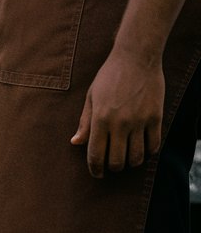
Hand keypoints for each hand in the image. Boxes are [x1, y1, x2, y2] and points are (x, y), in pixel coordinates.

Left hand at [71, 52, 163, 177]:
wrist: (135, 59)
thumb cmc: (109, 76)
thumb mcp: (91, 97)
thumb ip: (85, 122)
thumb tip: (76, 143)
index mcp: (100, 118)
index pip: (96, 153)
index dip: (95, 169)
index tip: (96, 174)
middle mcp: (120, 123)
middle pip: (118, 161)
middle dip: (112, 168)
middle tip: (110, 166)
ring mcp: (140, 122)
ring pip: (137, 157)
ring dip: (130, 163)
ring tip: (126, 159)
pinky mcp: (156, 119)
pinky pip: (153, 146)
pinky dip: (147, 153)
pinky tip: (141, 150)